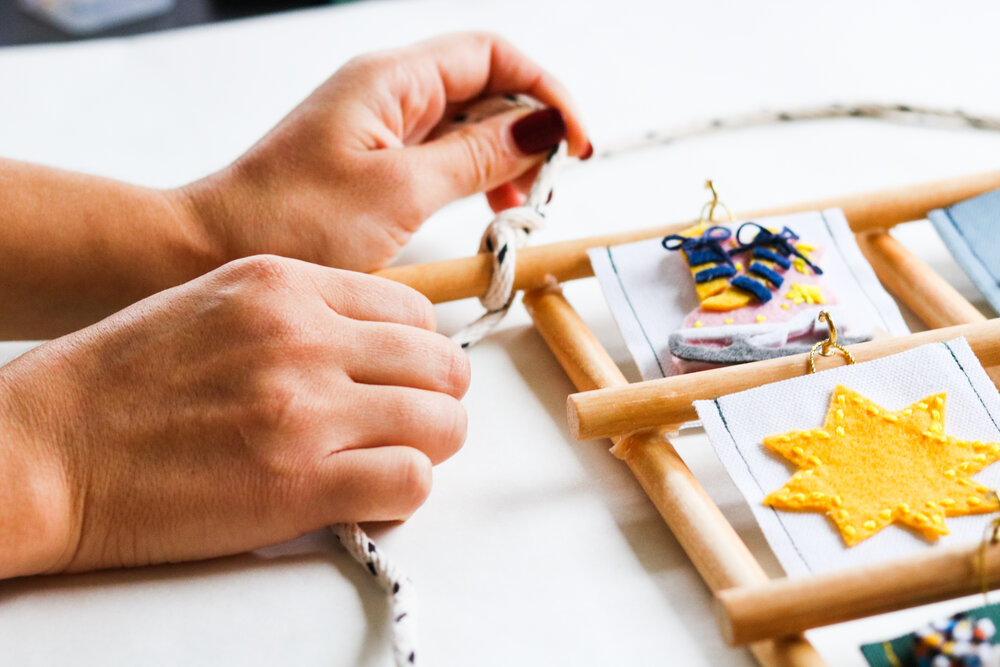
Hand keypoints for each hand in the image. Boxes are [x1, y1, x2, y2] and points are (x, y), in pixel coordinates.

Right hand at [0, 255, 468, 576]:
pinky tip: (364, 497)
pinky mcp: (298, 485)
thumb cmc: (116, 383)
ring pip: (443, 423)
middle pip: (442, 364)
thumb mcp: (214, 305)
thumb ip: (298, 314)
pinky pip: (410, 482)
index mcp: (284, 284)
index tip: (396, 378)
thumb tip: (371, 345)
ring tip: (386, 462)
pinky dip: (401, 494)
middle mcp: (304, 338)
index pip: (415, 309)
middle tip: (404, 424)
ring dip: (427, 447)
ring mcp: (305, 410)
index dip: (416, 351)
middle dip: (435, 399)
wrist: (42, 451)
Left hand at [176, 31, 589, 272]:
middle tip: (547, 183)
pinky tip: (486, 209)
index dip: (545, 92)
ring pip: (466, 124)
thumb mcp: (400, 191)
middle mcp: (387, 94)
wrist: (211, 247)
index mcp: (391, 81)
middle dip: (529, 128)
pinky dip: (473, 177)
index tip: (573, 141)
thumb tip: (538, 130)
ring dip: (504, 157)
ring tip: (519, 205)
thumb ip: (475, 157)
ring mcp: (380, 129)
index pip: (492, 56)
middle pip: (485, 87)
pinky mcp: (372, 164)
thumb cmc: (288, 218)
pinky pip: (440, 156)